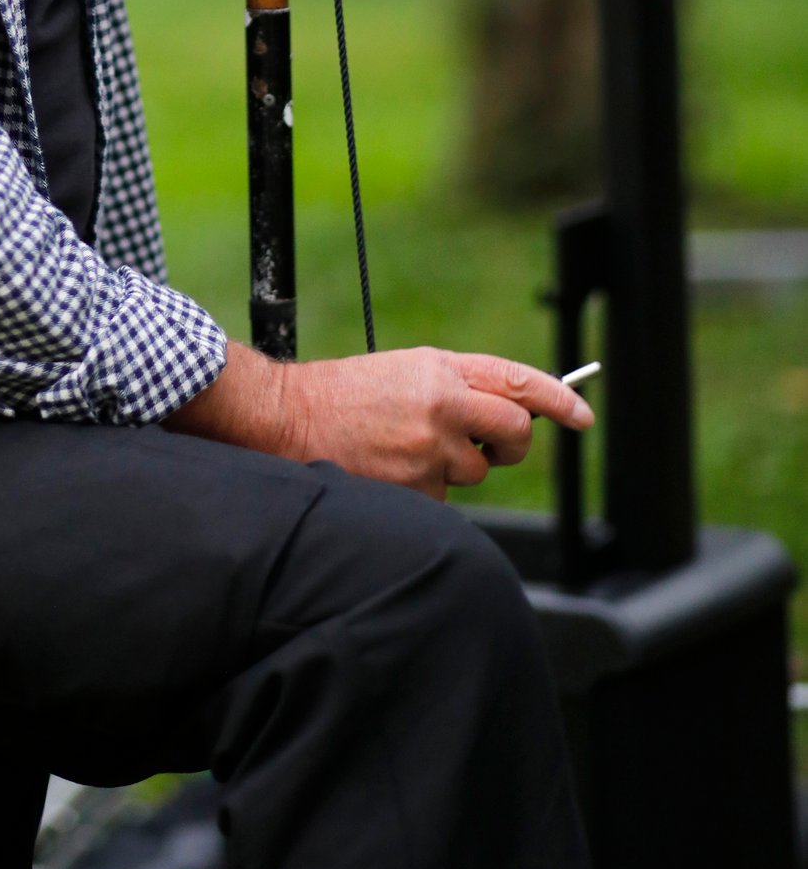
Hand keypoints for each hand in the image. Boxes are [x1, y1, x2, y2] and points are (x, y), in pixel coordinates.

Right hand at [169, 343, 594, 502]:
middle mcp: (442, 406)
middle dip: (510, 445)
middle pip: (513, 434)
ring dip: (450, 467)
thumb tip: (509, 417)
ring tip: (402, 449)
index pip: (519, 382)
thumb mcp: (405, 371)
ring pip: (473, 472)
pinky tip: (388, 469)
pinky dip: (422, 491)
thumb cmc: (344, 394)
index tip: (582, 415)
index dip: (559, 399)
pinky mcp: (413, 489)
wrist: (286, 418)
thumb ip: (458, 387)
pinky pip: (441, 499)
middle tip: (490, 447)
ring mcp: (429, 451)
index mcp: (441, 369)